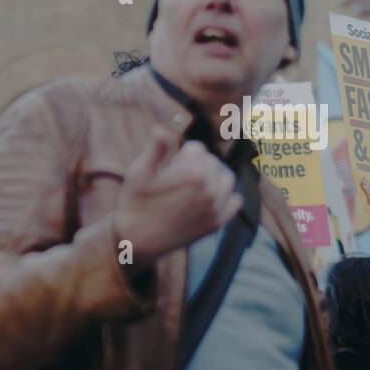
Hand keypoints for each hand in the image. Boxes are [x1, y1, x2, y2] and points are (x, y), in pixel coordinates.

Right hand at [114, 127, 241, 265]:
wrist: (135, 242)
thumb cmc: (134, 204)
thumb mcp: (138, 172)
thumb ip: (156, 148)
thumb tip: (162, 128)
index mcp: (192, 172)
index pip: (196, 148)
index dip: (179, 155)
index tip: (168, 167)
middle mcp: (209, 189)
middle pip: (212, 161)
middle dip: (195, 166)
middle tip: (176, 180)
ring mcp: (216, 207)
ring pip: (227, 179)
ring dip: (213, 178)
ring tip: (193, 187)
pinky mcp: (217, 223)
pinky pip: (235, 201)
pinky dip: (225, 198)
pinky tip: (207, 200)